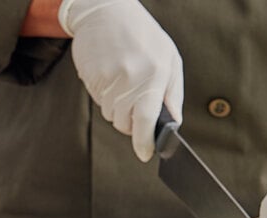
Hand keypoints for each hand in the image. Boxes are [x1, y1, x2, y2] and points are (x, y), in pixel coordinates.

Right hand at [58, 0, 182, 161]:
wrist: (107, 10)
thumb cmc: (142, 36)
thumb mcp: (169, 60)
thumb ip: (172, 95)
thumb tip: (174, 124)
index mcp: (154, 75)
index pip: (146, 120)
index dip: (144, 142)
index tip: (144, 154)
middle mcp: (131, 79)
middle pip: (126, 124)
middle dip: (131, 122)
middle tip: (135, 101)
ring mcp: (109, 79)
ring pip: (111, 116)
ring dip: (117, 109)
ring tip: (123, 82)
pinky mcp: (92, 79)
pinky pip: (99, 103)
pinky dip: (106, 98)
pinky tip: (111, 76)